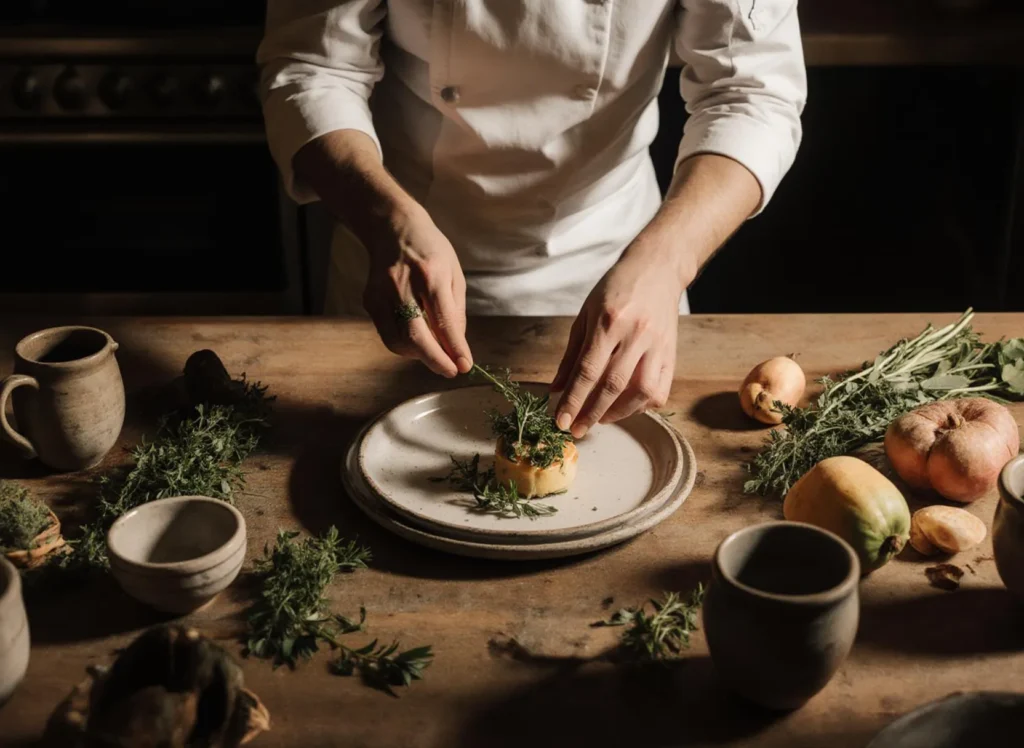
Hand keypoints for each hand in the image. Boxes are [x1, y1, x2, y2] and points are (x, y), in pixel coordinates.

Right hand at [362, 206, 473, 377]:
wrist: (393, 227)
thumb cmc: (431, 251)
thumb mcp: (454, 274)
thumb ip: (455, 312)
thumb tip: (456, 348)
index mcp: (431, 275)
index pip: (443, 320)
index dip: (454, 348)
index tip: (464, 366)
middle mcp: (402, 285)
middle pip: (415, 336)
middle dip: (435, 360)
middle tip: (449, 371)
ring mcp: (381, 294)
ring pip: (398, 341)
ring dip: (419, 354)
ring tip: (435, 352)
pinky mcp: (369, 301)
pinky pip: (388, 334)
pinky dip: (405, 344)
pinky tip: (417, 339)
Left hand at [551, 254, 681, 436]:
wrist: (657, 268)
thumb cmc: (616, 288)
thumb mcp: (585, 313)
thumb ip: (571, 354)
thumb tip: (557, 388)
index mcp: (608, 321)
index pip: (588, 370)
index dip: (573, 399)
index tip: (561, 420)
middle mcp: (635, 334)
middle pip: (612, 385)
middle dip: (591, 413)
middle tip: (576, 430)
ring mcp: (658, 344)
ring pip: (640, 392)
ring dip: (618, 413)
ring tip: (599, 420)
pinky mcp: (672, 352)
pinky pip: (660, 389)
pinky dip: (642, 406)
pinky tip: (626, 407)